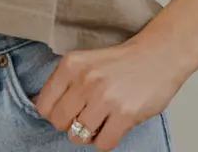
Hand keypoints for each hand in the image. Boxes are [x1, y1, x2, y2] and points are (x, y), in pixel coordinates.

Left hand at [32, 35, 185, 150]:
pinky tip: (113, 125)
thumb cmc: (121, 61)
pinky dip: (105, 140)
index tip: (65, 110)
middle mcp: (86, 80)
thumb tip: (39, 104)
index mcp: (72, 64)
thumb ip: (64, 82)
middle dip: (69, 124)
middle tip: (85, 116)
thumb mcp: (86, 62)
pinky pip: (102, 144)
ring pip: (78, 136)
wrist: (158, 55)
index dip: (54, 112)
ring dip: (88, 134)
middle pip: (59, 122)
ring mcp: (105, 98)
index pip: (44, 104)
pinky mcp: (125, 114)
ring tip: (100, 120)